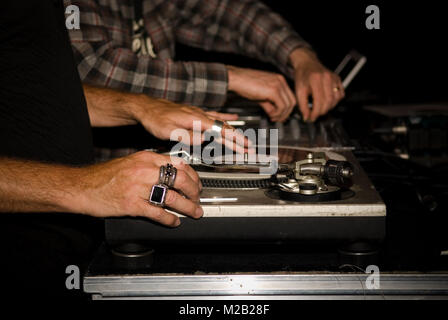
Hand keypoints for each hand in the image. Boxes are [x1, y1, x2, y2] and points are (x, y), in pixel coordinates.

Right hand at [76, 151, 201, 226]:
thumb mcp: (131, 162)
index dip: (193, 176)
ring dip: (187, 207)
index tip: (197, 184)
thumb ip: (151, 165)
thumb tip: (173, 173)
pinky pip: (157, 213)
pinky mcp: (131, 204)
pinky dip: (169, 219)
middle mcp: (144, 170)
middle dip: (194, 191)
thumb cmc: (104, 176)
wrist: (81, 186)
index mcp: (146, 158)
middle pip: (180, 179)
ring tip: (194, 212)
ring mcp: (138, 187)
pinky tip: (173, 221)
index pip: (179, 164)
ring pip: (172, 197)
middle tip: (198, 199)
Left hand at [136, 98, 248, 151]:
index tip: (245, 145)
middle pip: (224, 127)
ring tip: (244, 138)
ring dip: (234, 130)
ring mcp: (198, 113)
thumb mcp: (168, 131)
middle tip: (249, 148)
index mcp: (196, 119)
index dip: (234, 138)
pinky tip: (232, 116)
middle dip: (238, 138)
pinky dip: (225, 117)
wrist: (146, 106)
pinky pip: (214, 115)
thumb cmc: (155, 118)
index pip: (220, 130)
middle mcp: (200, 115)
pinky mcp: (195, 114)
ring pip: (221, 122)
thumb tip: (202, 140)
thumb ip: (187, 136)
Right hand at [227, 66, 295, 121]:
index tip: (280, 116)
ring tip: (272, 118)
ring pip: (288, 105)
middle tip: (278, 119)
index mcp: (279, 79)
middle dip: (286, 113)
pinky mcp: (274, 91)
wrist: (235, 78)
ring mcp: (278, 85)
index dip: (286, 109)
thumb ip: (269, 103)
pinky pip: (281, 106)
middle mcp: (280, 80)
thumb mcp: (260, 95)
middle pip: (292, 101)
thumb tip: (274, 113)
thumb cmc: (245, 84)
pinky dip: (277, 114)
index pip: (289, 96)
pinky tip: (270, 115)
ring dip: (281, 115)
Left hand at [290, 48, 344, 121]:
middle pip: (329, 101)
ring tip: (320, 108)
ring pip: (336, 99)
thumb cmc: (302, 76)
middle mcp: (327, 77)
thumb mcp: (298, 90)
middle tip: (315, 115)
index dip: (316, 112)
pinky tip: (326, 101)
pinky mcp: (338, 79)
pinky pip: (340, 95)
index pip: (319, 101)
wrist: (307, 64)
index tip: (311, 118)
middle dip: (322, 111)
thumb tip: (306, 117)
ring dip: (328, 108)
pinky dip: (335, 102)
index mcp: (315, 79)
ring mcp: (334, 78)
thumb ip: (302, 105)